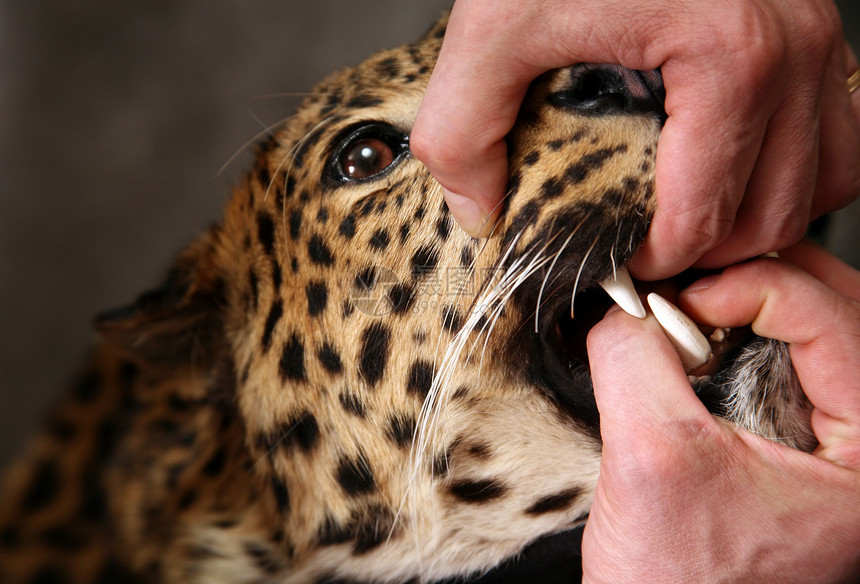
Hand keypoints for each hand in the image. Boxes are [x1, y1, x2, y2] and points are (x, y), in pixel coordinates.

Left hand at [411, 0, 859, 278]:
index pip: (706, 216)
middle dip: (708, 251)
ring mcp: (815, 35)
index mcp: (728, 57)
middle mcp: (792, 48)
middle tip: (649, 252)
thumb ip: (465, 130)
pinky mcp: (812, 27)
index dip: (655, 259)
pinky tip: (738, 173)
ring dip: (759, 217)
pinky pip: (838, 130)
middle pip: (773, 213)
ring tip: (694, 223)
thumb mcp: (493, 25)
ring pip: (825, 180)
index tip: (615, 261)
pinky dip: (795, 169)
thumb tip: (478, 211)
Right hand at [582, 242, 859, 582]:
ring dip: (757, 300)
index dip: (752, 285)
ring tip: (697, 304)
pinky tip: (699, 340)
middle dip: (767, 276)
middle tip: (700, 273)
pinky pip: (790, 361)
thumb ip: (632, 360)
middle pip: (843, 310)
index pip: (835, 319)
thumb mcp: (648, 459)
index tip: (680, 299)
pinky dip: (746, 332)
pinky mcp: (797, 445)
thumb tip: (623, 303)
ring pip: (820, 330)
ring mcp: (836, 446)